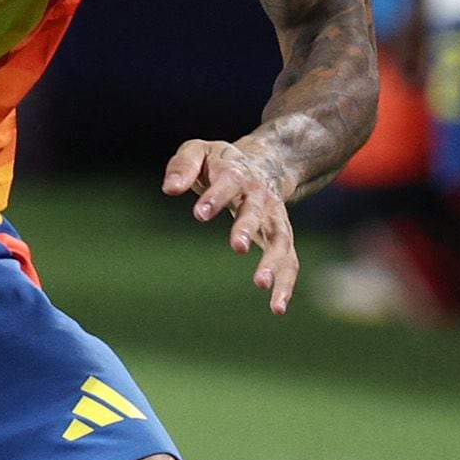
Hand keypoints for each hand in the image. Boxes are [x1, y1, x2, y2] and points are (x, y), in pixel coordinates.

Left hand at [166, 136, 305, 312]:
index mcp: (237, 172)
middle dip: (248, 227)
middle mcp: (260, 196)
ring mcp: (274, 217)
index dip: (215, 197)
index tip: (199, 213)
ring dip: (273, 261)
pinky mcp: (281, 236)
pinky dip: (286, 283)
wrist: (262, 163)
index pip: (228, 182)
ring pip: (280, 238)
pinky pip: (290, 260)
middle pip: (256, 211)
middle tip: (238, 247)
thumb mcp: (197, 151)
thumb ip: (183, 166)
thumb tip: (170, 188)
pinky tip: (277, 308)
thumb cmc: (219, 162)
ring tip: (261, 284)